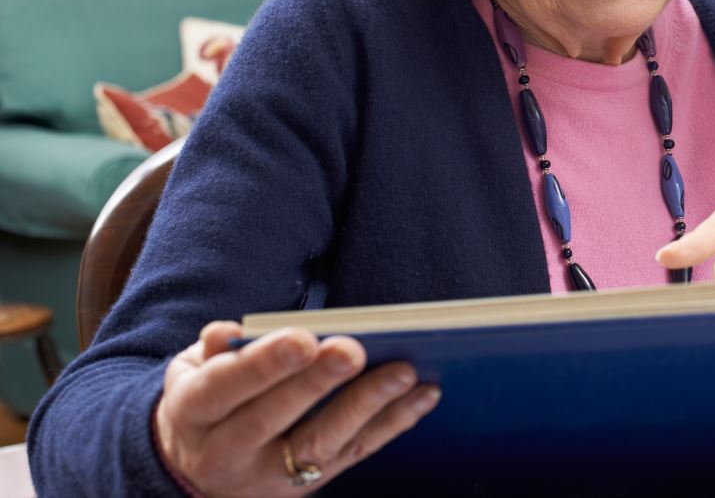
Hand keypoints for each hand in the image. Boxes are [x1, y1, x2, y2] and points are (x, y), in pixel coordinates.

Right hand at [154, 322, 440, 495]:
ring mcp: (270, 475)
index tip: (303, 337)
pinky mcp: (309, 485)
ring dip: (366, 406)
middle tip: (353, 350)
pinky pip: (355, 454)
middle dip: (317, 384)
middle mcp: (228, 452)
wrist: (192, 472)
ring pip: (320, 444)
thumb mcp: (189, 373)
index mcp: (193, 414)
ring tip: (403, 372)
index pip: (224, 388)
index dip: (263, 365)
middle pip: (273, 418)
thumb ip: (210, 352)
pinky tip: (424, 395)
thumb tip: (227, 333)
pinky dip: (393, 424)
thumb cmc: (206, 400)